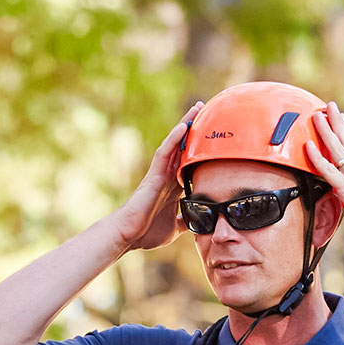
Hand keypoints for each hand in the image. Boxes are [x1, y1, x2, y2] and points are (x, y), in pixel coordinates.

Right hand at [110, 102, 202, 252]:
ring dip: (185, 125)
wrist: (128, 236)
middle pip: (183, 147)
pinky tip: (183, 126)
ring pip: (174, 144)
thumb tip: (200, 222)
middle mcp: (167, 176)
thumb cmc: (146, 232)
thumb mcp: (175, 227)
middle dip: (194, 129)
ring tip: (197, 108)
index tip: (214, 136)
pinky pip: (164, 153)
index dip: (200, 149)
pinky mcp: (153, 175)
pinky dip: (174, 139)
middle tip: (206, 109)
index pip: (190, 162)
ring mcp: (160, 174)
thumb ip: (187, 220)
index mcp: (173, 187)